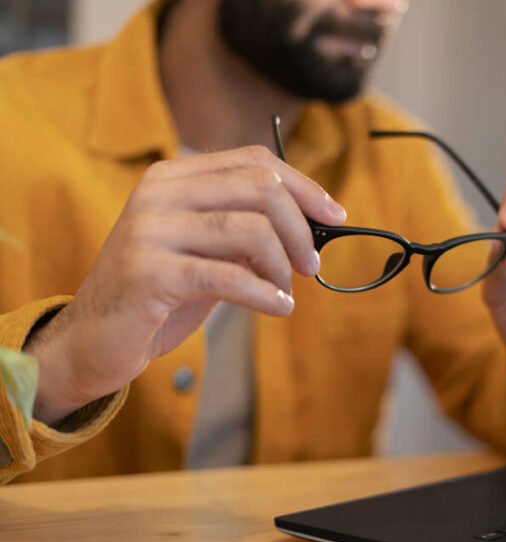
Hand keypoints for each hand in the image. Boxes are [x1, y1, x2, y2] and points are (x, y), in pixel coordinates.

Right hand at [26, 146, 345, 424]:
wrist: (93, 340)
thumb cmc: (161, 294)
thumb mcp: (208, 251)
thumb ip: (248, 230)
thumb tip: (315, 225)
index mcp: (173, 177)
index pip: (254, 161)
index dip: (304, 186)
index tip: (335, 216)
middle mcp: (158, 192)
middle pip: (260, 187)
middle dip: (301, 227)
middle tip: (312, 264)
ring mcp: (149, 230)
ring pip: (250, 229)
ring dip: (283, 264)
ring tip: (288, 290)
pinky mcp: (148, 272)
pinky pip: (229, 276)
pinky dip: (266, 293)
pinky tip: (280, 307)